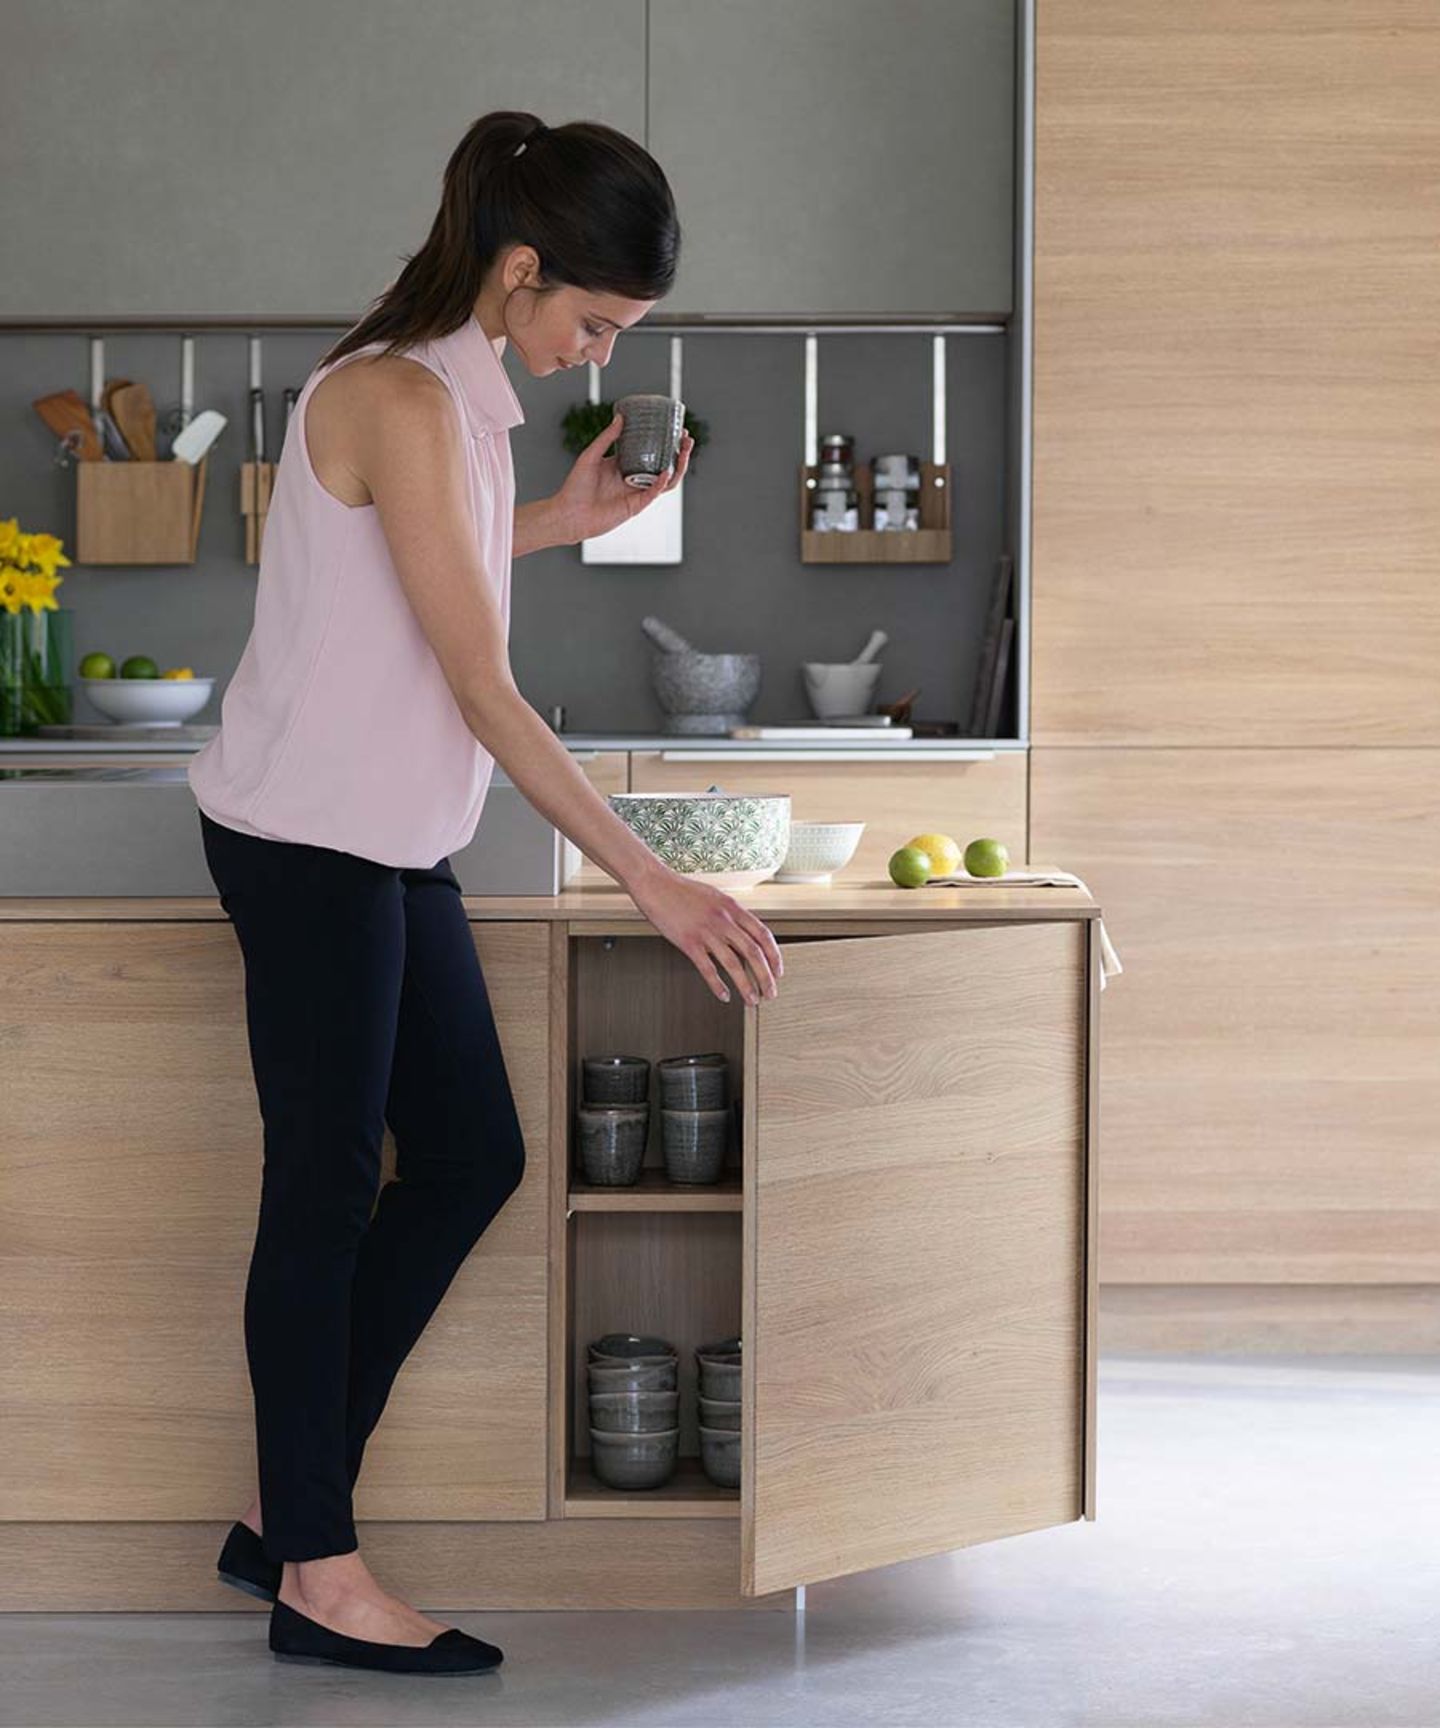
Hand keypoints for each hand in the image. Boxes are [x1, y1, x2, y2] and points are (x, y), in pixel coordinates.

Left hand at [552, 411, 693, 542]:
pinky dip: (661, 483)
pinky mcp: (636, 505)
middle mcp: (634, 478)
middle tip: (687, 438)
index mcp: (625, 465)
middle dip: (679, 452)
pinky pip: (653, 493)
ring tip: (684, 452)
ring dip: (677, 467)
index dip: (665, 441)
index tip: (675, 428)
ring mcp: (637, 492)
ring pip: (666, 480)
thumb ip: (607, 437)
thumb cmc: (576, 486)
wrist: (569, 513)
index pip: (651, 451)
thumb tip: (620, 417)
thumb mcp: (591, 455)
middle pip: (664, 464)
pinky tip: (666, 472)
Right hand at [629, 867, 782, 1006]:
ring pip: (733, 964)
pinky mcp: (688, 942)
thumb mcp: (715, 897)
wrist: (656, 884)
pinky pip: (707, 968)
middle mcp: (723, 920)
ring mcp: (706, 932)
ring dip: (746, 985)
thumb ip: (731, 914)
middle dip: (765, 977)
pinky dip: (718, 985)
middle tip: (770, 993)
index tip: (778, 971)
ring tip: (751, 999)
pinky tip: (724, 995)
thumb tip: (744, 932)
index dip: (774, 956)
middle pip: (753, 953)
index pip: (763, 935)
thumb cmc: (682, 891)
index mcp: (732, 908)